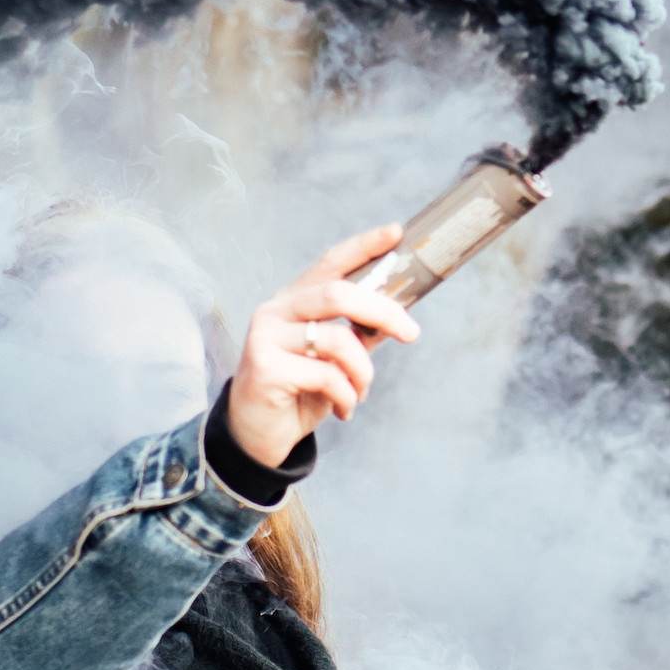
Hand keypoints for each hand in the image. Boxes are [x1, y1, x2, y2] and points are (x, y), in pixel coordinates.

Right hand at [226, 224, 421, 467]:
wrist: (257, 436)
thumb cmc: (298, 393)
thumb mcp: (335, 361)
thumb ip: (358, 335)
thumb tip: (399, 319)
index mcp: (294, 300)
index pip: (331, 263)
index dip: (364, 246)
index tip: (397, 233)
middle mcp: (276, 310)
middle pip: (339, 293)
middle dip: (384, 312)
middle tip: (412, 333)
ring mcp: (266, 336)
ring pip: (337, 339)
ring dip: (363, 371)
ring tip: (361, 393)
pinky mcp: (265, 367)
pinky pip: (326, 374)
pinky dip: (346, 396)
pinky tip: (342, 411)